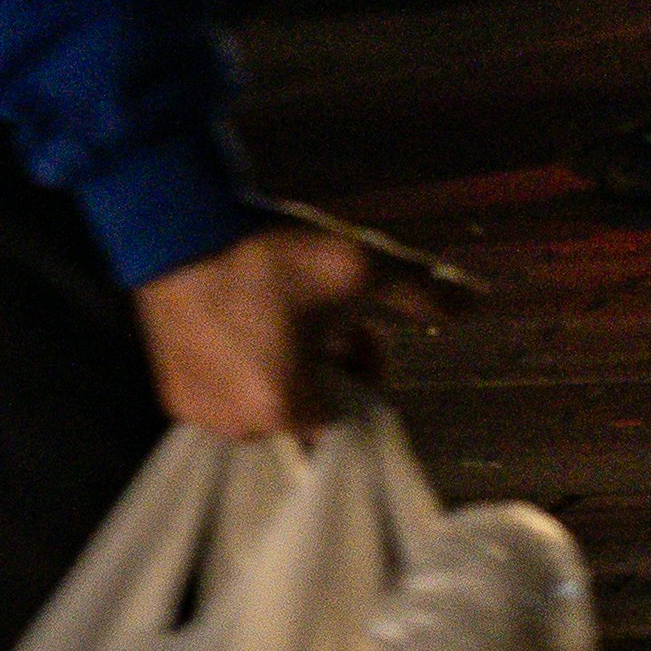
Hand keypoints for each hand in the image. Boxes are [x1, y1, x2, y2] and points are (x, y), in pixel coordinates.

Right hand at [132, 208, 465, 440]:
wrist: (177, 224)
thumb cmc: (268, 251)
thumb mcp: (360, 267)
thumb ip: (421, 294)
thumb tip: (477, 302)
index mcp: (283, 409)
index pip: (349, 414)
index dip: (364, 370)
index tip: (358, 329)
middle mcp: (236, 426)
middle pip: (309, 408)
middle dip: (328, 365)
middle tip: (325, 313)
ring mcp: (198, 413)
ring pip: (268, 399)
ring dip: (288, 363)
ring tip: (284, 309)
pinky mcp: (172, 392)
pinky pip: (229, 391)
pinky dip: (247, 362)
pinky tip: (248, 315)